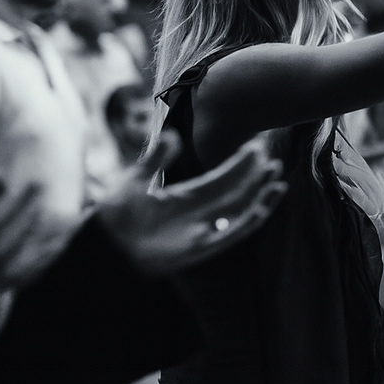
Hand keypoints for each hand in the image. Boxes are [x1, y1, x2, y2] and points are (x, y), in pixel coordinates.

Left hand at [96, 133, 285, 277]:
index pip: (222, 177)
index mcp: (186, 196)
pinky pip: (229, 235)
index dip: (240, 164)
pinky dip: (247, 222)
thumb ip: (156, 158)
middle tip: (275, 162)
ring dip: (259, 199)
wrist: (105, 245)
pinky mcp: (198, 249)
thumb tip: (174, 135)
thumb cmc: (114, 215)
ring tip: (278, 183)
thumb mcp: (134, 179)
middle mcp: (198, 213)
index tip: (257, 147)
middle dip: (255, 179)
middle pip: (236, 193)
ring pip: (238, 213)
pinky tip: (261, 208)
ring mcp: (200, 231)